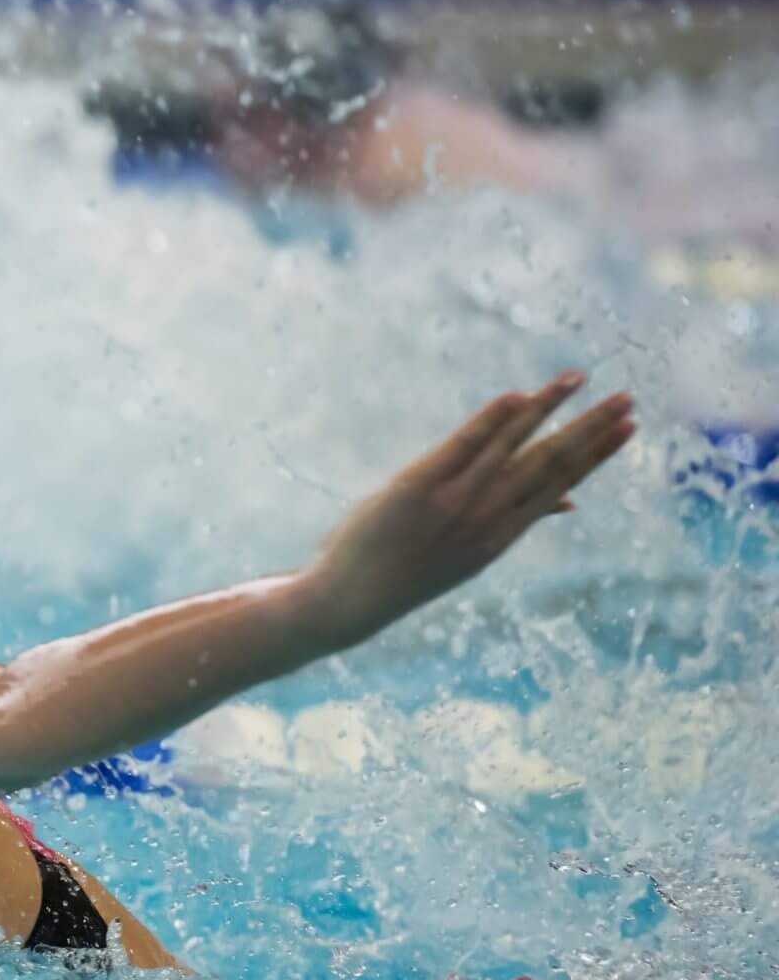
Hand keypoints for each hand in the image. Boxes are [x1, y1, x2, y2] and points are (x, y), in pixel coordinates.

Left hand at [298, 372, 635, 645]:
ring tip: (579, 379)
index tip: (628, 429)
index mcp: (502, 536)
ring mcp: (453, 503)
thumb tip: (570, 503)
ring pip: (511, 447)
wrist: (350, 599)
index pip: (561, 485)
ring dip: (548, 409)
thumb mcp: (469, 556)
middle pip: (548, 464)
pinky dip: (490, 421)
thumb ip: (514, 522)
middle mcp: (486, 518)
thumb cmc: (408, 572)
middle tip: (628, 399)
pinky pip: (461, 447)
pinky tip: (519, 396)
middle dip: (591, 430)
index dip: (597, 454)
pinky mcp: (417, 488)